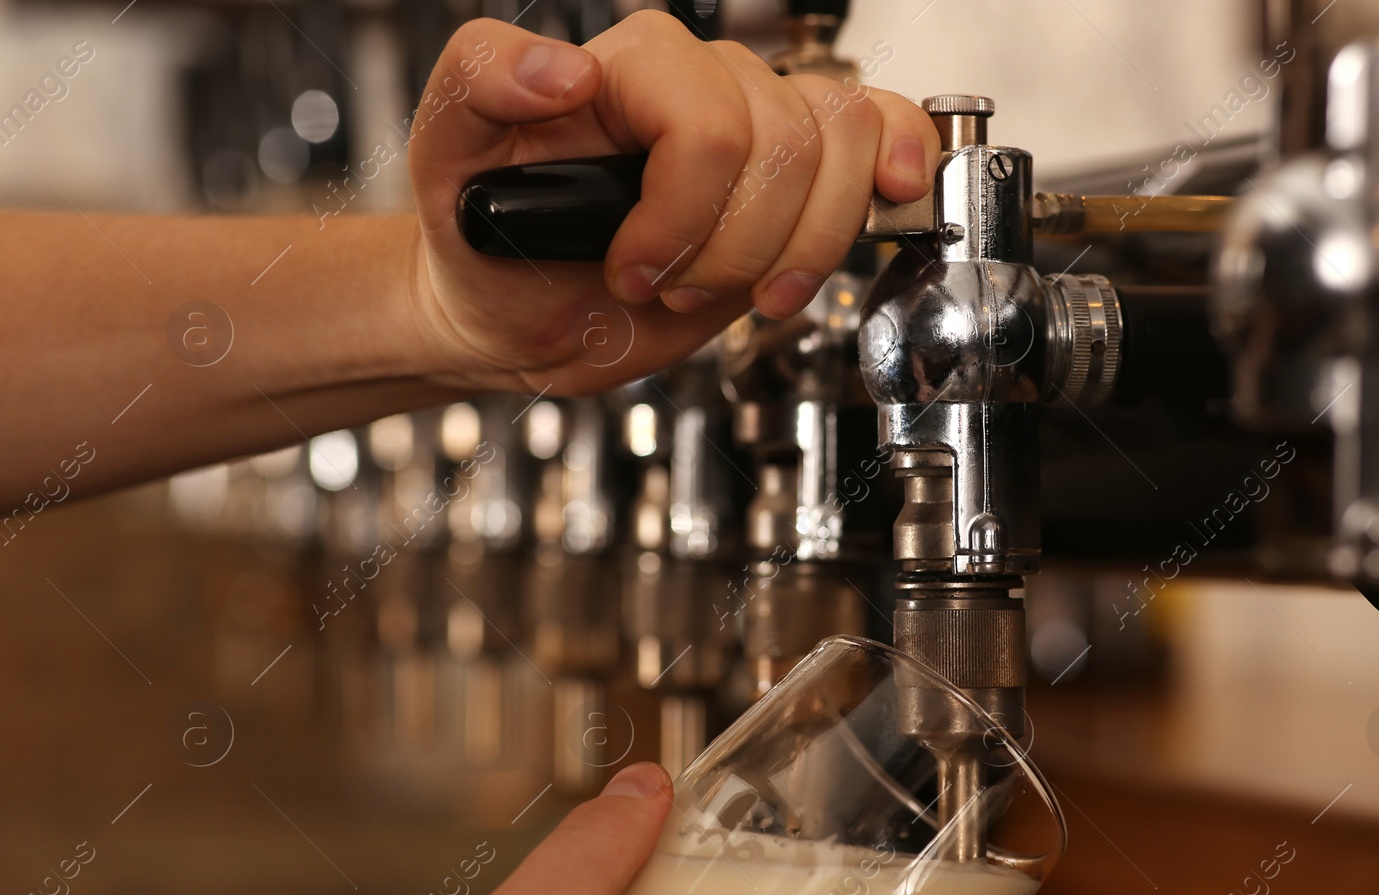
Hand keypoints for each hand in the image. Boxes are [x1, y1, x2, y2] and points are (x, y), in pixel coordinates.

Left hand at [405, 13, 938, 394]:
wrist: (520, 309)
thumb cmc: (489, 236)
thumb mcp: (446, 155)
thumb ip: (480, 81)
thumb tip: (559, 69)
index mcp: (629, 67)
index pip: (709, 121)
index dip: (683, 215)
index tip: (633, 269)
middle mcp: (704, 87)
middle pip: (788, 141)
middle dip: (736, 246)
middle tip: (672, 286)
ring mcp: (760, 134)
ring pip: (846, 146)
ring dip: (801, 247)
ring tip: (740, 290)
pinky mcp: (800, 184)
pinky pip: (883, 136)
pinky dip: (896, 172)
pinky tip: (885, 201)